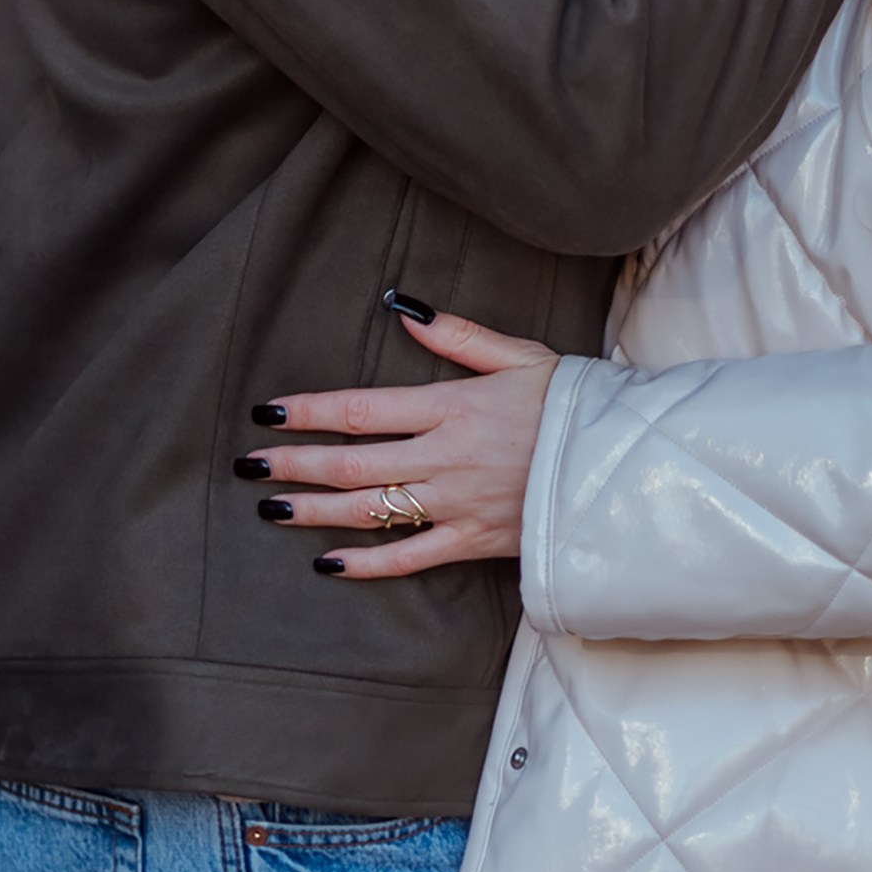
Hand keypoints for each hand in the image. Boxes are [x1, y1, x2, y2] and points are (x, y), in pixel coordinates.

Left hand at [248, 306, 557, 579]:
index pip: (363, 409)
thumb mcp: (518, 355)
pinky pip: (410, 557)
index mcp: (453, 406)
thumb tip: (402, 308)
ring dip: (314, 509)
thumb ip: (457, 336)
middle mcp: (446, 456)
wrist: (623, 462)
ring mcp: (458, 503)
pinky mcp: (475, 541)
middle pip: (352, 461)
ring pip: (370, 509)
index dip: (310, 411)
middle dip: (294, 462)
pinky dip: (366, 564)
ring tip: (270, 508)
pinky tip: (328, 563)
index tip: (268, 412)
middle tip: (248, 464)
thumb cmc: (571, 402)